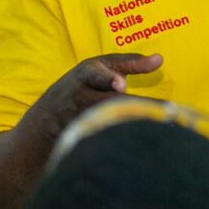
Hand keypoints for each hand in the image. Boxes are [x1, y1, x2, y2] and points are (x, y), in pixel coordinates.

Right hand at [30, 52, 163, 138]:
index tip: (121, 85)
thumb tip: (160, 59)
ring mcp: (81, 120)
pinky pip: (106, 143)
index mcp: (87, 75)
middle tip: (160, 112)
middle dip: (131, 108)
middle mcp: (82, 98)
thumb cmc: (84, 83)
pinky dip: (123, 145)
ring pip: (107, 125)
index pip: (97, 77)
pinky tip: (143, 149)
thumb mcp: (102, 67)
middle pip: (107, 104)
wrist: (48, 116)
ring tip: (155, 130)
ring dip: (130, 128)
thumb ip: (131, 63)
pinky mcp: (84, 139)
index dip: (108, 80)